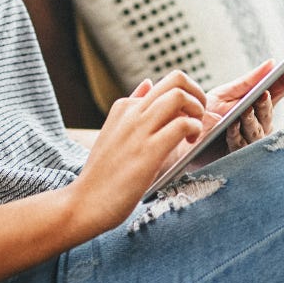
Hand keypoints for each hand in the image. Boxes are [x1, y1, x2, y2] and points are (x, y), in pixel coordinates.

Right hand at [71, 71, 206, 229]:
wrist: (85, 202)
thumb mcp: (114, 133)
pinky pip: (182, 124)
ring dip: (198, 110)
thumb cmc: (102, 175)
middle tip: (198, 117)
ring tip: (194, 131)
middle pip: (176, 79)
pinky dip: (195, 129)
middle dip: (197, 94)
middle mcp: (132, 112)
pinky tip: (190, 144)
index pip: (165, 84)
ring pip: (180, 96)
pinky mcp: (149, 150)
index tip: (187, 117)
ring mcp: (139, 129)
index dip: (185, 98)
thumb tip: (148, 84)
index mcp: (124, 107)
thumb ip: (132, 109)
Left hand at [205, 53, 283, 151]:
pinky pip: (239, 141)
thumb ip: (249, 81)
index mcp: (261, 104)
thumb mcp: (227, 93)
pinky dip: (235, 132)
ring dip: (250, 118)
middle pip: (268, 110)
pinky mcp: (237, 152)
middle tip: (262, 94)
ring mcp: (251, 138)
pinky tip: (231, 125)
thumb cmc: (210, 113)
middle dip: (265, 103)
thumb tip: (273, 63)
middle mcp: (261, 122)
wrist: (188, 133)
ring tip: (244, 109)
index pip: (282, 86)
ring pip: (256, 128)